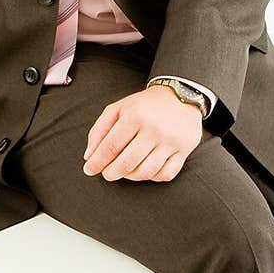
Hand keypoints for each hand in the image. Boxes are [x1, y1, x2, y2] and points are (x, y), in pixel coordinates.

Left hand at [82, 85, 202, 182]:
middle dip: (111, 172)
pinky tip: (144, 170)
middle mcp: (154, 129)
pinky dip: (152, 177)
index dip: (97, 162)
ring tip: (124, 172)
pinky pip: (166, 174)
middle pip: (127, 162)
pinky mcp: (184, 150)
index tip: (89, 170)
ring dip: (130, 176)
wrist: (180, 95)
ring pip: (146, 171)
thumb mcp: (118, 108)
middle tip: (106, 174)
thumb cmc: (144, 105)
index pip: (111, 146)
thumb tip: (89, 156)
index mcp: (135, 116)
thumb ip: (99, 130)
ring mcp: (171, 141)